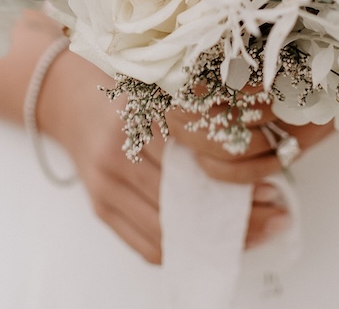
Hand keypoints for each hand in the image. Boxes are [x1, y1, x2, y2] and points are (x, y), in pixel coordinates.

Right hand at [37, 52, 316, 261]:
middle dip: (234, 217)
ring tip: (254, 233)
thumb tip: (253, 145)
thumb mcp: (157, 89)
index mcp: (137, 120)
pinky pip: (145, 246)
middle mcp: (117, 156)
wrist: (64, 98)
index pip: (194, 163)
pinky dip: (183, 249)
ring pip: (167, 232)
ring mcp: (105, 187)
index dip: (236, 182)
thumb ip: (194, 114)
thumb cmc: (120, 89)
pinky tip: (212, 243)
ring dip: (214, 240)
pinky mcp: (100, 208)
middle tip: (275, 215)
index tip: (273, 186)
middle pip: (184, 204)